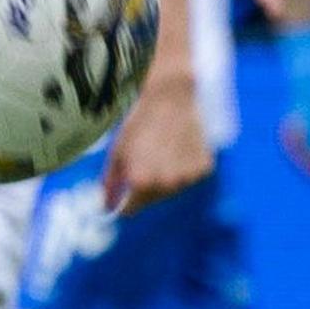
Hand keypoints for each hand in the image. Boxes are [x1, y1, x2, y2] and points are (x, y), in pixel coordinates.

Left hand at [101, 78, 214, 212]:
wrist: (172, 99)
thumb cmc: (141, 122)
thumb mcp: (117, 150)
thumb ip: (110, 181)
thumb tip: (105, 204)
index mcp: (141, 182)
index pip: (131, 209)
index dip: (125, 201)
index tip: (125, 190)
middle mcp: (166, 184)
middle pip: (152, 200)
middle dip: (145, 188)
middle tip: (145, 163)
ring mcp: (188, 177)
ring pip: (172, 189)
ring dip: (165, 179)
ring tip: (163, 153)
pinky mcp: (204, 168)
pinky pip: (190, 177)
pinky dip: (184, 169)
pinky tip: (179, 149)